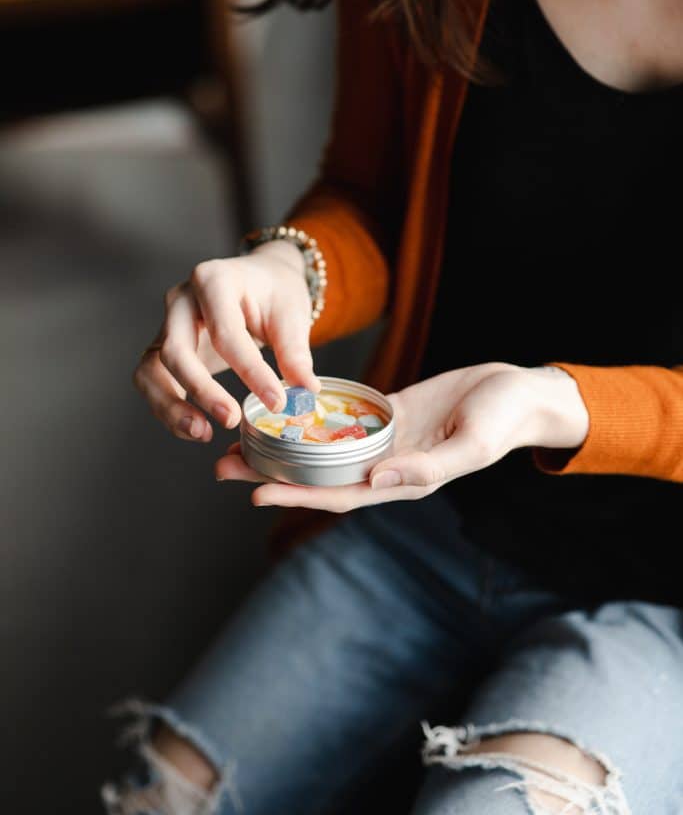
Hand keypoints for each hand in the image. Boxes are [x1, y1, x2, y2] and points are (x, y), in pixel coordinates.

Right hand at [132, 240, 320, 442]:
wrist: (259, 279)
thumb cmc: (274, 291)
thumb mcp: (291, 312)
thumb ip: (295, 352)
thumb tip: (305, 392)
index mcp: (213, 280)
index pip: (225, 332)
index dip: (250, 371)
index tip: (277, 402)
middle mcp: (180, 300)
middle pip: (175, 350)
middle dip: (201, 390)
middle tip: (232, 418)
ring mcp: (166, 324)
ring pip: (152, 370)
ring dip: (171, 406)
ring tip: (203, 433)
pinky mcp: (163, 349)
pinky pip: (153, 382)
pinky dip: (169, 409)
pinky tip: (198, 429)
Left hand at [215, 362, 588, 510]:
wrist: (518, 392)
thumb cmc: (501, 420)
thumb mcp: (470, 444)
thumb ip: (426, 467)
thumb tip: (375, 481)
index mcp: (403, 481)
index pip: (338, 495)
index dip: (296, 495)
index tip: (256, 491)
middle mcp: (386, 466)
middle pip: (318, 476)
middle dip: (272, 474)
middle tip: (224, 467)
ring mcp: (384, 441)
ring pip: (324, 449)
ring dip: (284, 448)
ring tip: (240, 440)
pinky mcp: (387, 414)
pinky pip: (342, 420)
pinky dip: (311, 421)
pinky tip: (282, 412)